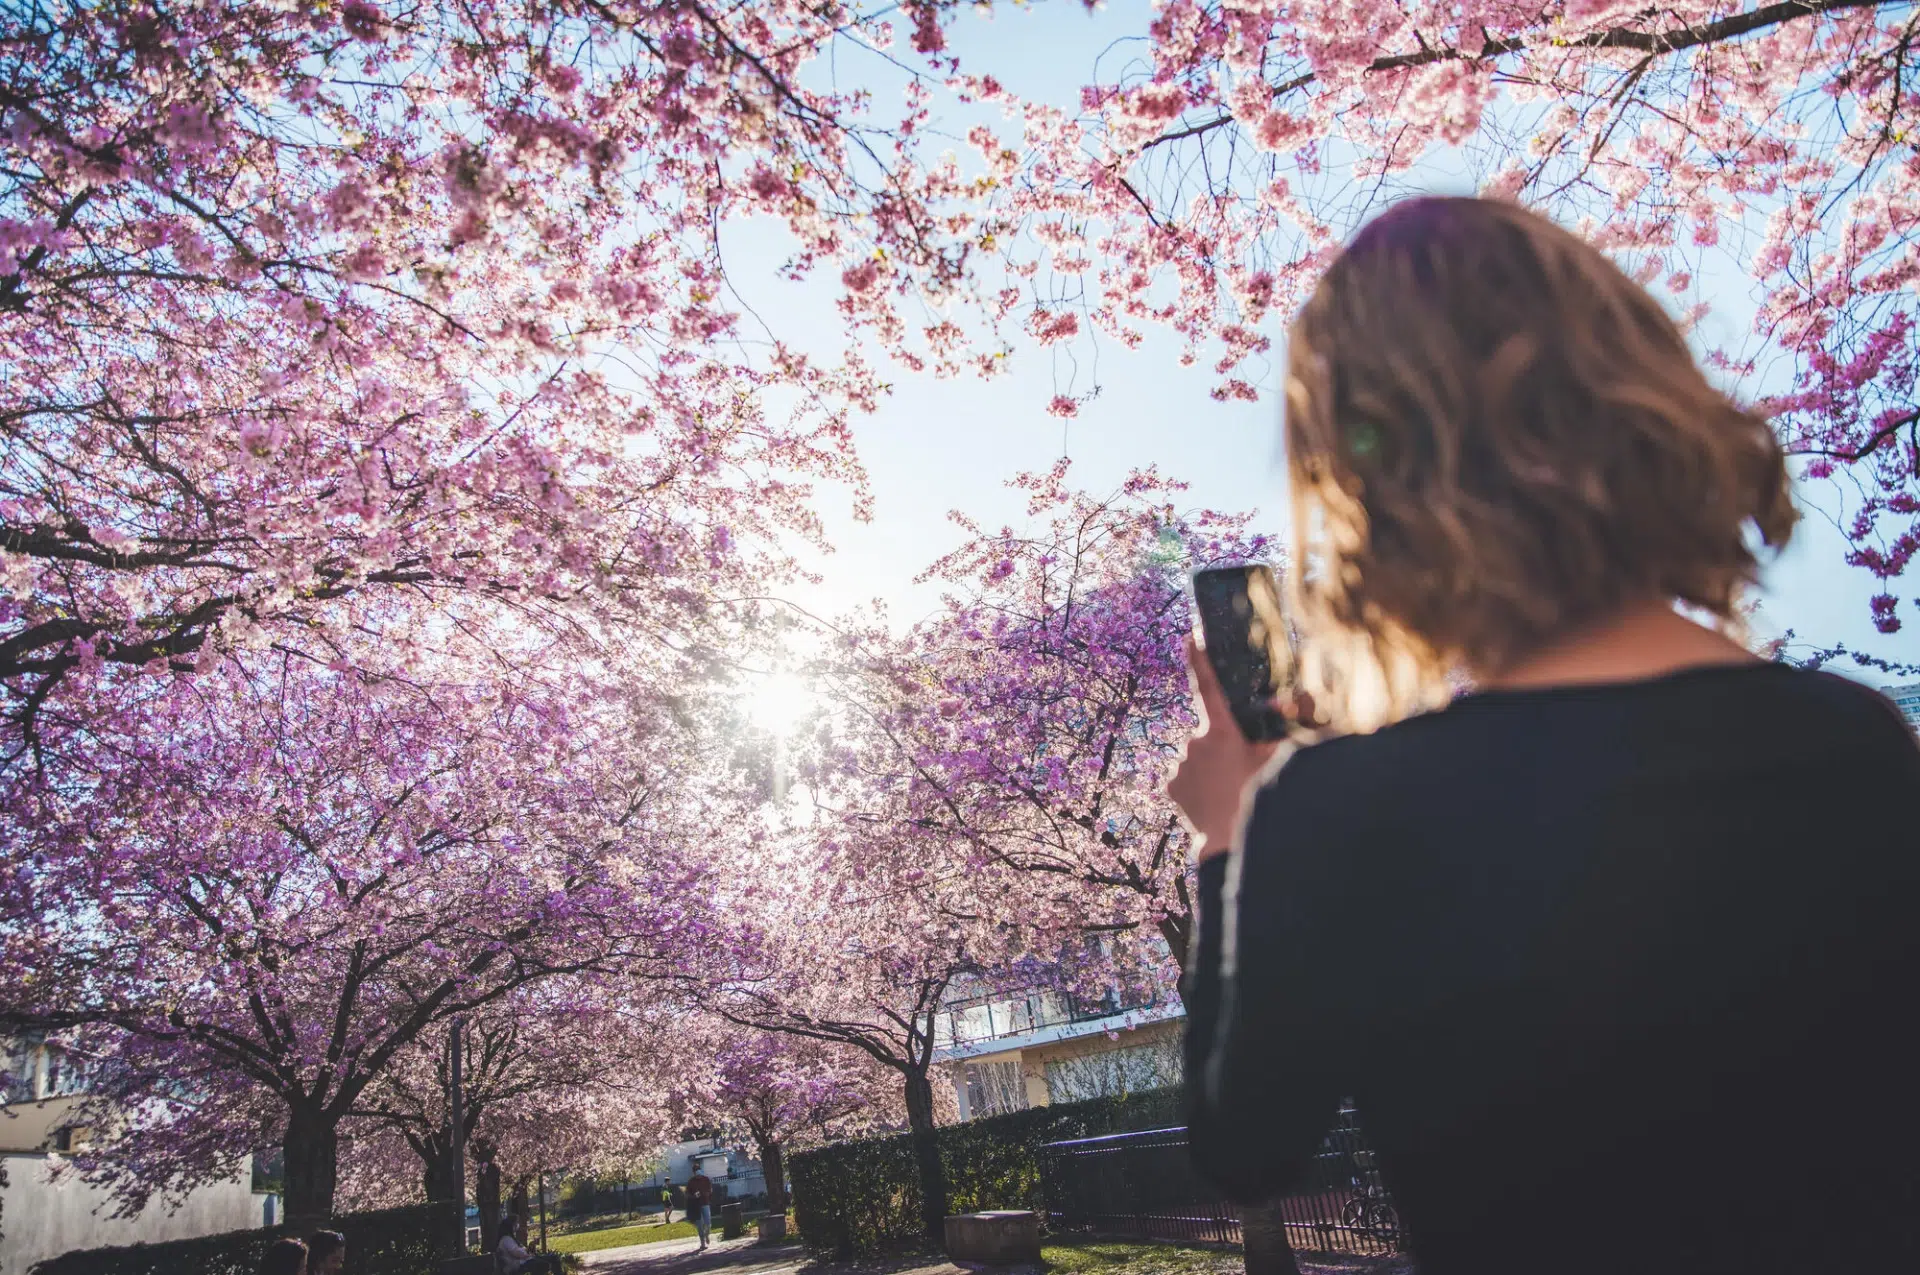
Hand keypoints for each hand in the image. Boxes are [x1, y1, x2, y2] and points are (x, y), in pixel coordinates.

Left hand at [1166, 636, 1283, 860]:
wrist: (1230, 843)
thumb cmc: (1262, 799)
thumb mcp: (1283, 759)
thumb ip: (1290, 725)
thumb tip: (1282, 705)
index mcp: (1221, 732)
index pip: (1208, 686)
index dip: (1200, 659)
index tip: (1191, 636)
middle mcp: (1195, 743)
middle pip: (1213, 732)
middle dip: (1227, 743)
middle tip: (1244, 768)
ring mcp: (1180, 765)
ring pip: (1200, 755)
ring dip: (1214, 764)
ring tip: (1231, 789)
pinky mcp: (1171, 784)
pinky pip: (1188, 774)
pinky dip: (1200, 780)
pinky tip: (1215, 798)